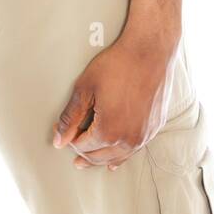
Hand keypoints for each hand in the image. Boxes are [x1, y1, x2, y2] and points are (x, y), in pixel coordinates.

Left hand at [52, 30, 180, 169]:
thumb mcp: (85, 88)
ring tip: (86, 161)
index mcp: (108, 132)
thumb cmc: (117, 65)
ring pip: (116, 157)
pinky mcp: (154, 128)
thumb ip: (70, 117)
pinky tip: (114, 161)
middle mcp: (128, 140)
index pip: (81, 146)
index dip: (68, 138)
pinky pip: (134, 150)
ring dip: (99, 159)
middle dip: (82, 153)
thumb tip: (59, 141)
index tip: (60, 129)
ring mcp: (144, 136)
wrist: (150, 51)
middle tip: (70, 145)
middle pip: (98, 156)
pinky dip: (120, 156)